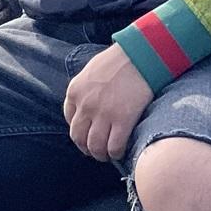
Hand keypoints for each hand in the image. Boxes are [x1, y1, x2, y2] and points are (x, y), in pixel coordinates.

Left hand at [63, 44, 153, 161]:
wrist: (140, 55)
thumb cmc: (120, 59)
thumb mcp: (91, 70)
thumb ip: (85, 89)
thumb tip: (86, 105)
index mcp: (75, 91)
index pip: (69, 119)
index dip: (78, 131)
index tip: (87, 134)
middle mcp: (85, 105)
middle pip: (78, 137)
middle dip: (85, 148)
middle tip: (94, 150)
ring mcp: (103, 114)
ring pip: (95, 147)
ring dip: (99, 154)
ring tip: (106, 155)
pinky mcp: (123, 120)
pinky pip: (114, 147)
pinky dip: (115, 154)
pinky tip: (120, 152)